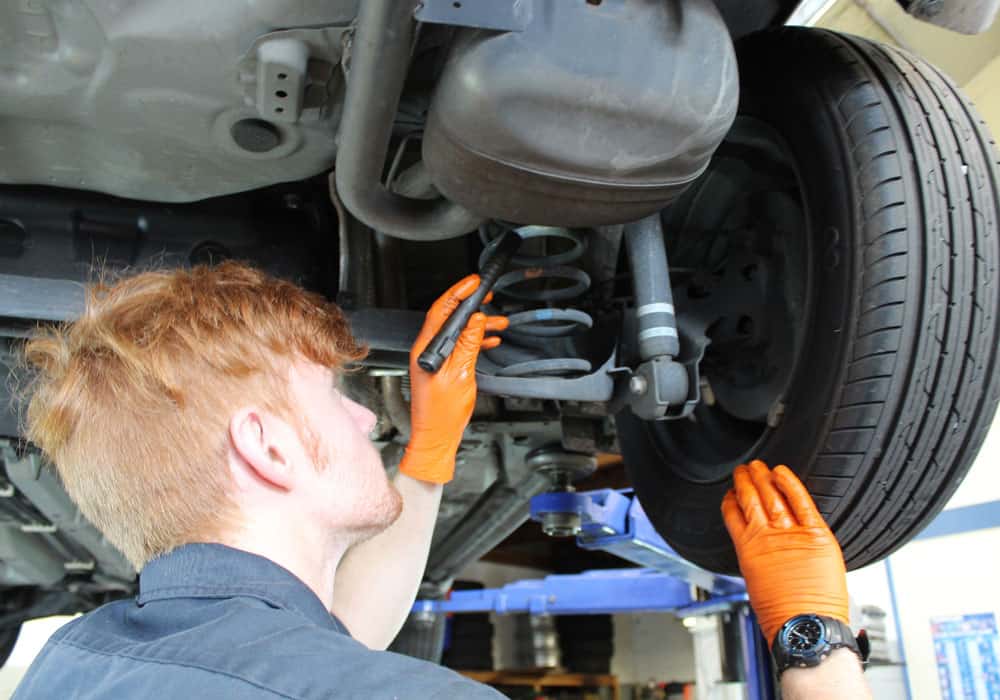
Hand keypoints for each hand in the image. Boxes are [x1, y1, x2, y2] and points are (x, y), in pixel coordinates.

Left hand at [398, 275, 507, 483]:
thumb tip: (476, 320)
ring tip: (499, 320)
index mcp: (426, 348)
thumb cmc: (442, 414)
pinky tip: (489, 339)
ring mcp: (434, 359)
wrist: (436, 436)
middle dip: (469, 304)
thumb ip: (468, 344)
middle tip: (487, 294)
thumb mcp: (460, 375)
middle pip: (448, 317)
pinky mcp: (441, 367)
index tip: (473, 282)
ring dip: (477, 324)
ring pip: (457, 331)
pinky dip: (475, 340)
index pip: (441, 310)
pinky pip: (459, 346)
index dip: (458, 292)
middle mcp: (427, 350)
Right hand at [721, 460, 849, 644]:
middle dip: (745, 481)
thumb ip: (758, 556)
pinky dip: (790, 484)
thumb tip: (760, 547)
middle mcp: (764, 537)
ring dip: (762, 477)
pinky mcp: (815, 535)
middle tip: (743, 470)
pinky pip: (801, 501)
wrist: (805, 626)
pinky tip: (782, 472)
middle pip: (750, 499)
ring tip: (758, 466)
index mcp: (747, 549)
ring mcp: (789, 534)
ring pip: (770, 495)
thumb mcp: (756, 581)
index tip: (730, 493)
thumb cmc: (781, 613)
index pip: (733, 514)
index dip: (731, 500)